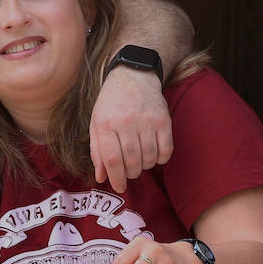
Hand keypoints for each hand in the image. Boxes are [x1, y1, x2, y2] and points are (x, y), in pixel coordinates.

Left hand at [89, 66, 172, 191]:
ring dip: (144, 166)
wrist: (134, 76)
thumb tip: (101, 178)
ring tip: (139, 161)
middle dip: (131, 173)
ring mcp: (147, 120)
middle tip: (129, 171)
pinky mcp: (164, 120)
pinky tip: (153, 154)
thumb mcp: (96, 123)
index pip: (112, 159)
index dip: (116, 178)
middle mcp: (126, 121)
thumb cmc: (111, 104)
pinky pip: (166, 150)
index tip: (119, 187)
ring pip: (149, 158)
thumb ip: (97, 151)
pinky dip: (160, 159)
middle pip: (132, 161)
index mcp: (106, 123)